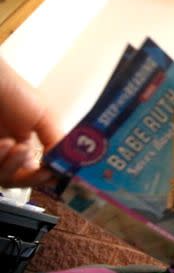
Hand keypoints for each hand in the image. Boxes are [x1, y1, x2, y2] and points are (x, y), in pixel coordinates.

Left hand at [0, 60, 61, 187]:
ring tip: (20, 147)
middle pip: (21, 180)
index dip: (48, 176)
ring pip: (5, 177)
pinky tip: (5, 143)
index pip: (38, 169)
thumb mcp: (45, 116)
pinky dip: (1, 160)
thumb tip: (68, 164)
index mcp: (26, 142)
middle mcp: (8, 150)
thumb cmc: (13, 92)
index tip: (58, 176)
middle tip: (44, 172)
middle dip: (34, 178)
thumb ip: (56, 141)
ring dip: (15, 166)